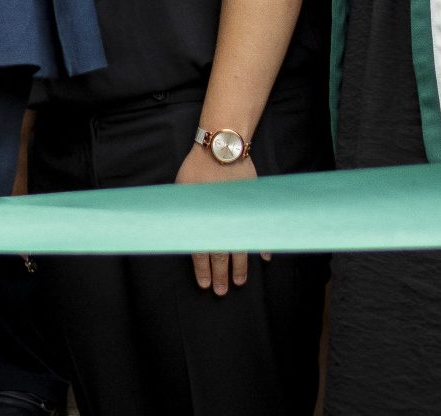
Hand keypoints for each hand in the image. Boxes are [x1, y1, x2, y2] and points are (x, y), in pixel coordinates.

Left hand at [176, 144, 267, 294]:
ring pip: (241, 247)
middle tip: (222, 292)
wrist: (223, 148)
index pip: (202, 251)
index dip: (203, 270)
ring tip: (239, 282)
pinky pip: (258, 230)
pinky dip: (261, 244)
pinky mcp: (252, 206)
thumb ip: (184, 212)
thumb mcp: (181, 189)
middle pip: (222, 255)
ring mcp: (240, 216)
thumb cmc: (197, 166)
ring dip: (240, 267)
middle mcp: (222, 222)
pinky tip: (263, 257)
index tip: (205, 285)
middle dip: (221, 275)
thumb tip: (177, 229)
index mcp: (203, 220)